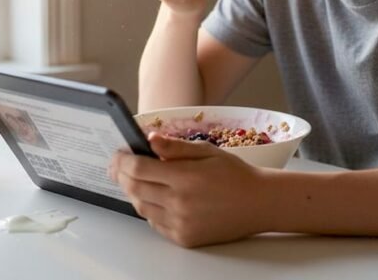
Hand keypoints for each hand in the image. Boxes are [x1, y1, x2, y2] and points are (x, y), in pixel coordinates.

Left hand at [110, 132, 269, 246]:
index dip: (123, 160)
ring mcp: (181, 224)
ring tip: (136, 180)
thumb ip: (175, 147)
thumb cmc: (236, 175)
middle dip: (122, 175)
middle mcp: (180, 203)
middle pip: (134, 189)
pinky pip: (155, 224)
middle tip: (119, 167)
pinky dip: (149, 210)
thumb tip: (149, 139)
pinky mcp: (184, 238)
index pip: (138, 168)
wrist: (259, 203)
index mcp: (185, 178)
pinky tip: (155, 198)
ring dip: (134, 193)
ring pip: (141, 208)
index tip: (118, 154)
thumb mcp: (207, 151)